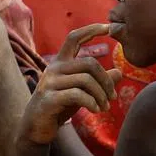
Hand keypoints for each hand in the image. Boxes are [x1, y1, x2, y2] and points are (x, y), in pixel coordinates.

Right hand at [18, 24, 122, 145]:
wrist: (36, 128)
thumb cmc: (59, 106)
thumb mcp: (81, 91)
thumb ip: (98, 81)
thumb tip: (120, 72)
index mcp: (60, 62)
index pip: (75, 38)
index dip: (91, 30)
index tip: (109, 27)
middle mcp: (53, 69)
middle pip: (89, 63)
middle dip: (106, 81)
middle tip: (113, 97)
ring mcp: (49, 83)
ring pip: (86, 80)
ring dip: (101, 95)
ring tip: (104, 108)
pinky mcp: (49, 99)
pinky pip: (77, 95)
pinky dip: (92, 103)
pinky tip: (96, 110)